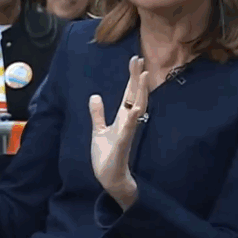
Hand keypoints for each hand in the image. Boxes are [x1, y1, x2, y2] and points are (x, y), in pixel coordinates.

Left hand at [89, 56, 148, 207]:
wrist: (110, 178)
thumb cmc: (107, 156)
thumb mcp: (98, 131)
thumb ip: (97, 114)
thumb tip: (94, 96)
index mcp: (122, 118)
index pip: (128, 94)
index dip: (132, 78)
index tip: (135, 60)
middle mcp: (128, 123)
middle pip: (135, 96)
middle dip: (137, 78)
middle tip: (139, 59)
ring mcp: (127, 132)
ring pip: (136, 108)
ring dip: (140, 92)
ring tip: (143, 75)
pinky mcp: (123, 144)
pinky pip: (129, 130)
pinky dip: (132, 118)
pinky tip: (135, 108)